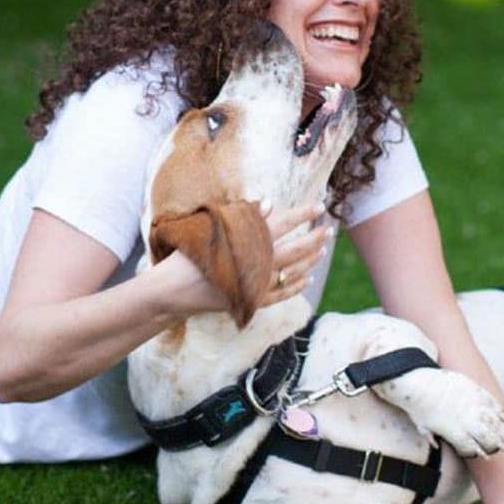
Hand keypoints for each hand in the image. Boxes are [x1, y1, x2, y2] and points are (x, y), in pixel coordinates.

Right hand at [160, 202, 328, 314]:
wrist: (174, 290)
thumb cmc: (190, 254)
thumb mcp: (213, 229)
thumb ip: (244, 217)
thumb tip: (269, 203)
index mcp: (248, 241)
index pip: (283, 223)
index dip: (303, 214)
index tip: (319, 206)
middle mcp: (257, 262)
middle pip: (295, 248)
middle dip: (314, 237)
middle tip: (329, 228)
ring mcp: (257, 284)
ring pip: (292, 271)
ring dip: (309, 260)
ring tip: (322, 250)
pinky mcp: (253, 300)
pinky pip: (282, 294)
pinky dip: (296, 286)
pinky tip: (308, 279)